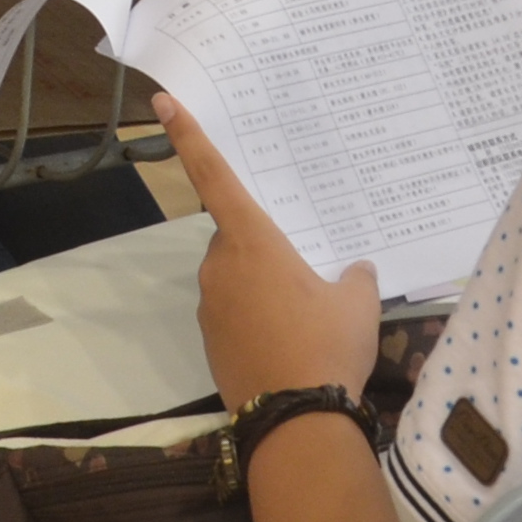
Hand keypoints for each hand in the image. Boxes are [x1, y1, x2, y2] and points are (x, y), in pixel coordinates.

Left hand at [163, 95, 380, 405]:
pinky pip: (233, 312)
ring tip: (306, 317)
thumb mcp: (358, 304)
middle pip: (235, 238)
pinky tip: (290, 342)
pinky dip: (256, 317)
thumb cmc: (326, 346)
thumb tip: (357, 271)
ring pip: (235, 277)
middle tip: (305, 271)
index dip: (189, 135)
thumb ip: (356, 278)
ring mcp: (209, 305)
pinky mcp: (210, 339)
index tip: (163, 101)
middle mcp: (219, 265)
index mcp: (250, 241)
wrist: (295, 420)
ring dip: (261, 286)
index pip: (213, 175)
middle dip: (264, 248)